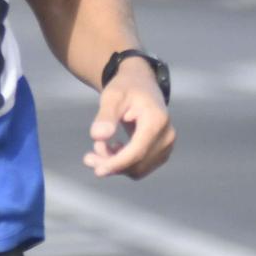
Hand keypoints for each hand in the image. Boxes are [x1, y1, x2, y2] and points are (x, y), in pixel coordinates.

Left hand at [84, 61, 175, 179]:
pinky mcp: (161, 151)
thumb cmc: (126, 87)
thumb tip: (97, 136)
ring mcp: (167, 145)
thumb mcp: (112, 96)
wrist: (141, 84)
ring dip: (116, 165)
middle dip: (112, 164)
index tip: (98, 171)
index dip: (117, 164)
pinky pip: (141, 166)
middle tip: (89, 156)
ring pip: (139, 169)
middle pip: (137, 163)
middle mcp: (167, 135)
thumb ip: (105, 116)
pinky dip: (124, 163)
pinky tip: (113, 149)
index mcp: (157, 120)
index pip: (137, 151)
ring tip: (99, 148)